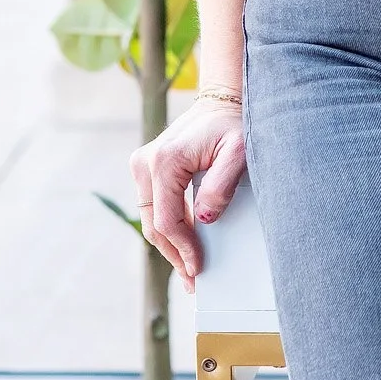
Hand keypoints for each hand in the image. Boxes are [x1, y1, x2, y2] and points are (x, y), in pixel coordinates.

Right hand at [129, 98, 246, 290]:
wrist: (222, 100)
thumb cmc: (233, 124)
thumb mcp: (238, 152)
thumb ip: (221, 186)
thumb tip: (204, 219)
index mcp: (164, 161)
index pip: (168, 220)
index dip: (183, 249)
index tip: (199, 268)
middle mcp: (145, 162)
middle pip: (155, 224)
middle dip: (174, 254)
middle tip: (193, 279)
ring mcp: (142, 164)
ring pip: (152, 218)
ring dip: (169, 244)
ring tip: (189, 267)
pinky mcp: (146, 167)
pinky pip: (155, 206)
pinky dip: (168, 226)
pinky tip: (183, 243)